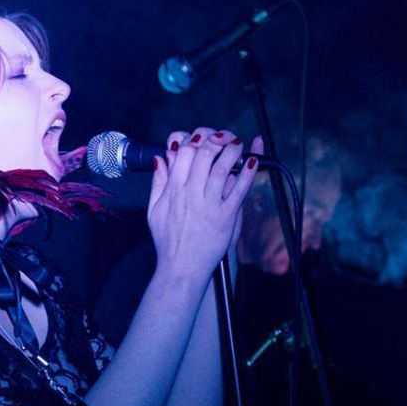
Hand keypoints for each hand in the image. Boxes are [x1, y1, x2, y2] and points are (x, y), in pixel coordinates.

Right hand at [146, 127, 259, 282]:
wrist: (180, 268)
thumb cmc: (168, 242)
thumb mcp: (153, 210)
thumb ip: (157, 183)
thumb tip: (160, 159)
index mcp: (173, 190)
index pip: (183, 152)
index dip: (195, 138)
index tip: (203, 136)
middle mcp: (190, 194)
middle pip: (203, 154)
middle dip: (215, 139)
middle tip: (224, 137)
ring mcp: (208, 205)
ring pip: (222, 167)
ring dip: (232, 150)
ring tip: (237, 143)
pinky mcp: (224, 217)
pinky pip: (239, 191)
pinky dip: (247, 174)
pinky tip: (253, 161)